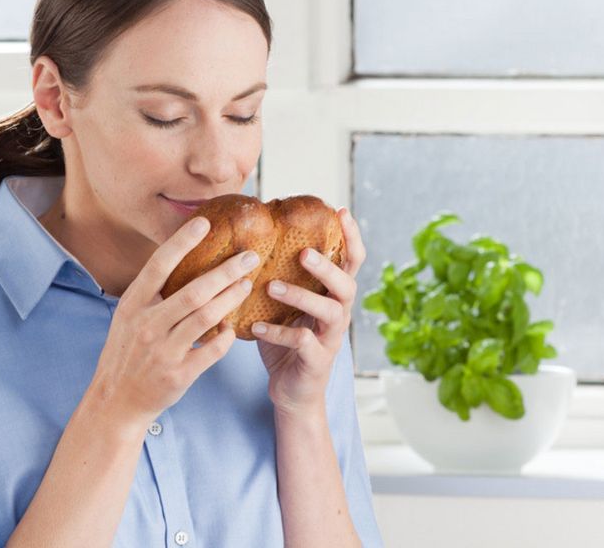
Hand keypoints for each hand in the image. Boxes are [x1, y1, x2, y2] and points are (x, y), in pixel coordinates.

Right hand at [87, 216, 261, 430]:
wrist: (116, 400)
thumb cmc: (127, 353)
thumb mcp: (128, 317)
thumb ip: (150, 293)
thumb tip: (177, 257)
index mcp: (133, 305)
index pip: (159, 266)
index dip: (181, 242)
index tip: (204, 223)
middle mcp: (147, 325)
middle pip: (193, 290)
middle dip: (225, 271)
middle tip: (249, 257)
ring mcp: (163, 351)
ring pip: (207, 317)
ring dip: (231, 298)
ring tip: (246, 285)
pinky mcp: (178, 375)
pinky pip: (211, 351)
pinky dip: (226, 337)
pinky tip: (232, 327)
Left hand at [252, 208, 366, 413]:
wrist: (292, 392)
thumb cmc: (286, 341)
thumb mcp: (284, 306)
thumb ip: (279, 277)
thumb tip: (251, 240)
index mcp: (333, 295)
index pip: (351, 261)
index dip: (352, 236)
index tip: (341, 212)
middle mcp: (339, 313)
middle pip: (346, 285)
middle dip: (327, 267)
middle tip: (304, 254)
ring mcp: (330, 338)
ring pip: (328, 312)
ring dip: (301, 297)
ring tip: (271, 287)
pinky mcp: (317, 360)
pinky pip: (303, 343)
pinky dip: (277, 333)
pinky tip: (256, 326)